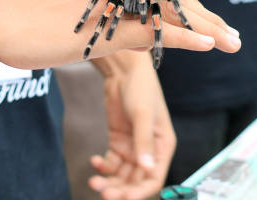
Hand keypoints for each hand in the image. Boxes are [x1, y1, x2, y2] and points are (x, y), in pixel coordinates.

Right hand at [0, 0, 240, 68]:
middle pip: (175, 0)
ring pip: (172, 13)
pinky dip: (185, 37)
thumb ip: (114, 18)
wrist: (3, 24)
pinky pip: (154, 32)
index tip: (214, 24)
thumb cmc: (38, 21)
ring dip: (208, 28)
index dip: (193, 8)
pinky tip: (209, 43)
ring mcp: (115, 3)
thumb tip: (138, 32)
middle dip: (209, 18)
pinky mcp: (108, 27)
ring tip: (233, 41)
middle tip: (235, 37)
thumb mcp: (86, 17)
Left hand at [88, 54, 175, 199]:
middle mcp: (149, 150)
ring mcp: (132, 146)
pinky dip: (102, 167)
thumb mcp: (142, 114)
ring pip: (122, 175)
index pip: (154, 178)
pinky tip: (94, 162)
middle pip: (136, 181)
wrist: (124, 70)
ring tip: (94, 182)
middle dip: (121, 190)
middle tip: (103, 193)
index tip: (122, 197)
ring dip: (109, 181)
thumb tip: (147, 169)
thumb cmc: (140, 88)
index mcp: (162, 146)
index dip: (140, 192)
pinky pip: (111, 163)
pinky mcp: (118, 141)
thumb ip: (143, 141)